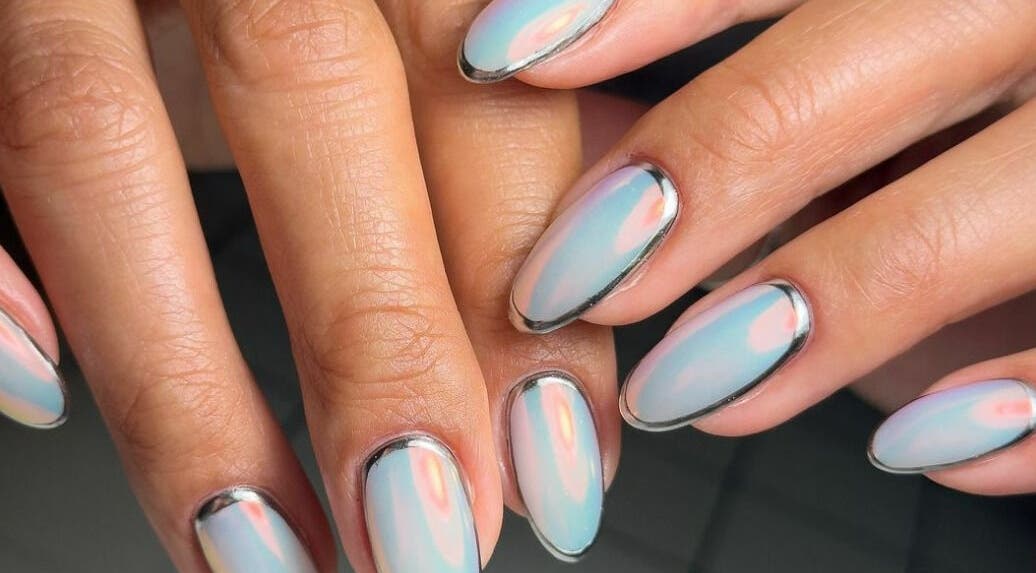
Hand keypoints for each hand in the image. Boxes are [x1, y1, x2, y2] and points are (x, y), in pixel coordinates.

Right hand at [0, 0, 629, 570]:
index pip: (478, 82)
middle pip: (310, 90)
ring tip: (269, 555)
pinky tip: (46, 398)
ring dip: (184, 383)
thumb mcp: (419, 34)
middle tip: (433, 540)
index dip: (520, 276)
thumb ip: (514, 126)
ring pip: (94, 142)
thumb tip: (612, 281)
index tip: (558, 453)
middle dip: (380, 336)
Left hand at [462, 0, 1035, 494]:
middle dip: (695, 173)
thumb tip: (531, 89)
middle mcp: (1027, 17)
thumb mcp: (842, 109)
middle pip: (844, 72)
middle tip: (567, 278)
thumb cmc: (940, 155)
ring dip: (816, 305)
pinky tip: (920, 448)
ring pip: (967, 212)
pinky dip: (1013, 405)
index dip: (627, 1)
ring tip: (683, 390)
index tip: (492, 55)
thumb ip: (728, 99)